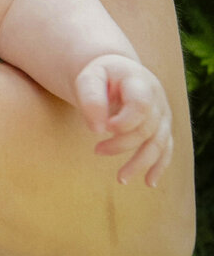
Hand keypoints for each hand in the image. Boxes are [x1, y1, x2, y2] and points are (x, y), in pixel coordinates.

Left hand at [75, 53, 172, 186]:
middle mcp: (157, 99)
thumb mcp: (89, 79)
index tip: (103, 129)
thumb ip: (91, 99)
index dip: (125, 121)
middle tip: (96, 151)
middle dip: (122, 144)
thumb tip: (97, 130)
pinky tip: (149, 182)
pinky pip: (166, 149)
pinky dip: (159, 166)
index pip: (141, 106)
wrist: (115, 73)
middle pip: (146, 129)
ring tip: (121, 179)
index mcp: (140, 82)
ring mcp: (163, 115)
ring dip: (140, 163)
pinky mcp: (162, 128)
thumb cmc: (99, 77)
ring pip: (158, 144)